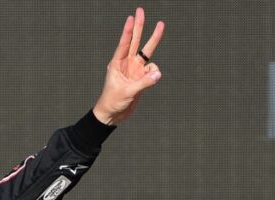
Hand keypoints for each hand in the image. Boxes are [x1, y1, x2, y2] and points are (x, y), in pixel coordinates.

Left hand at [93, 7, 164, 125]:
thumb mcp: (127, 92)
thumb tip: (158, 73)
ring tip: (161, 24)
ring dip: (154, 39)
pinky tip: (152, 80)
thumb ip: (144, 83)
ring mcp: (135, 70)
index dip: (128, 31)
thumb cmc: (113, 102)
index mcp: (117, 64)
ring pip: (147, 51)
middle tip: (140, 10)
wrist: (113, 115)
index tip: (131, 18)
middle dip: (139, 26)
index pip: (124, 44)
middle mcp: (127, 64)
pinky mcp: (142, 78)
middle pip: (135, 41)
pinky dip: (155, 73)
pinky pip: (153, 70)